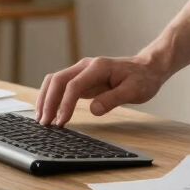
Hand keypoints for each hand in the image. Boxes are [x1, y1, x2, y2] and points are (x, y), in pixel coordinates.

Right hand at [35, 54, 168, 126]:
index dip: (65, 104)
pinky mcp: (83, 79)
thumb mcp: (133, 91)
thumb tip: (93, 110)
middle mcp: (86, 66)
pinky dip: (52, 97)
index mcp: (98, 67)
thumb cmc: (142, 78)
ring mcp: (83, 71)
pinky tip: (50, 112)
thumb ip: (112, 99)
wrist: (148, 68)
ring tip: (42, 119)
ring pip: (56, 81)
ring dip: (46, 98)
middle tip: (44, 123)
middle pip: (58, 79)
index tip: (61, 122)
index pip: (74, 85)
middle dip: (48, 101)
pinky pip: (62, 86)